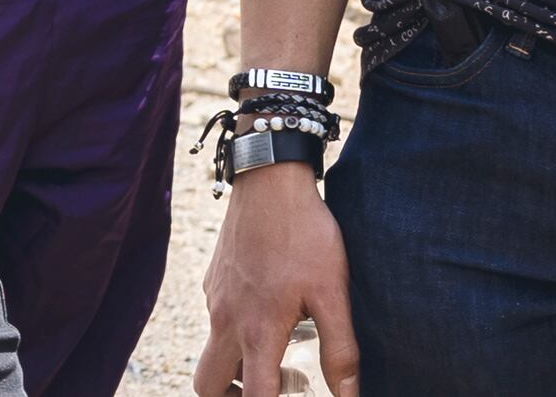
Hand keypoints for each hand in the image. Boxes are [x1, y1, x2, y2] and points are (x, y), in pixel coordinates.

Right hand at [192, 160, 356, 396]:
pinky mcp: (213, 280)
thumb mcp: (333, 293)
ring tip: (285, 349)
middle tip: (275, 388)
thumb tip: (349, 396)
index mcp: (255, 330)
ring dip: (240, 367)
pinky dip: (239, 333)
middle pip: (207, 386)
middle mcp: (225, 320)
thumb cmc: (305, 236)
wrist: (269, 179)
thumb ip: (340, 351)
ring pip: (213, 352)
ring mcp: (214, 299)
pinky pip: (216, 321)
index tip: (295, 393)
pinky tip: (274, 309)